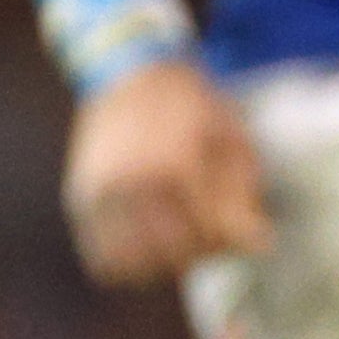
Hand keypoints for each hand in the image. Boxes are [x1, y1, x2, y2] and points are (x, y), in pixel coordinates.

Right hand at [58, 56, 268, 286]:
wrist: (129, 72)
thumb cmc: (191, 105)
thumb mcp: (231, 139)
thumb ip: (243, 195)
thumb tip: (258, 246)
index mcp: (174, 166)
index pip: (208, 236)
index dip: (232, 241)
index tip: (242, 229)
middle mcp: (131, 184)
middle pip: (173, 256)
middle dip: (200, 253)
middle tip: (212, 235)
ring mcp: (99, 195)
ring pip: (135, 266)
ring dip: (162, 266)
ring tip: (178, 243)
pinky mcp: (81, 202)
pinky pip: (103, 259)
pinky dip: (129, 264)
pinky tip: (148, 245)